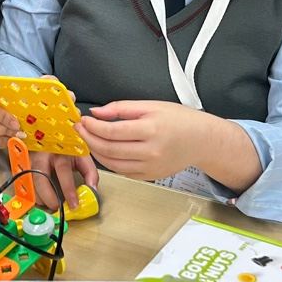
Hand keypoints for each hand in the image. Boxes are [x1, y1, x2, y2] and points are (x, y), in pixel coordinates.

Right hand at [30, 151, 98, 210]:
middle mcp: (43, 154)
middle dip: (49, 197)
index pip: (63, 171)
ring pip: (31, 182)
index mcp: (59, 151)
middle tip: (57, 207)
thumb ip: (90, 173)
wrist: (52, 136)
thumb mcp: (82, 156)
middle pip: (41, 178)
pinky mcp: (24, 165)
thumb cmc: (68, 148)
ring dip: (39, 197)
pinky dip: (33, 193)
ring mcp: (31, 160)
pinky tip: (41, 197)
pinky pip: (25, 182)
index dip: (68, 190)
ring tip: (50, 202)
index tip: (74, 204)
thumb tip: (92, 191)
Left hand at [75, 100, 231, 181]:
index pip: (112, 131)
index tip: (83, 120)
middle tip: (80, 130)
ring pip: (113, 164)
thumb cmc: (180, 120)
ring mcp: (150, 167)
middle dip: (89, 140)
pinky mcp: (149, 176)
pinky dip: (109, 163)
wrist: (201, 140)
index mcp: (151, 129)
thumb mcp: (151, 105)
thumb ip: (122, 108)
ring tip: (89, 140)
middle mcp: (151, 151)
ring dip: (96, 153)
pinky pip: (123, 172)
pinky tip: (104, 152)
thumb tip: (97, 112)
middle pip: (109, 149)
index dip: (92, 126)